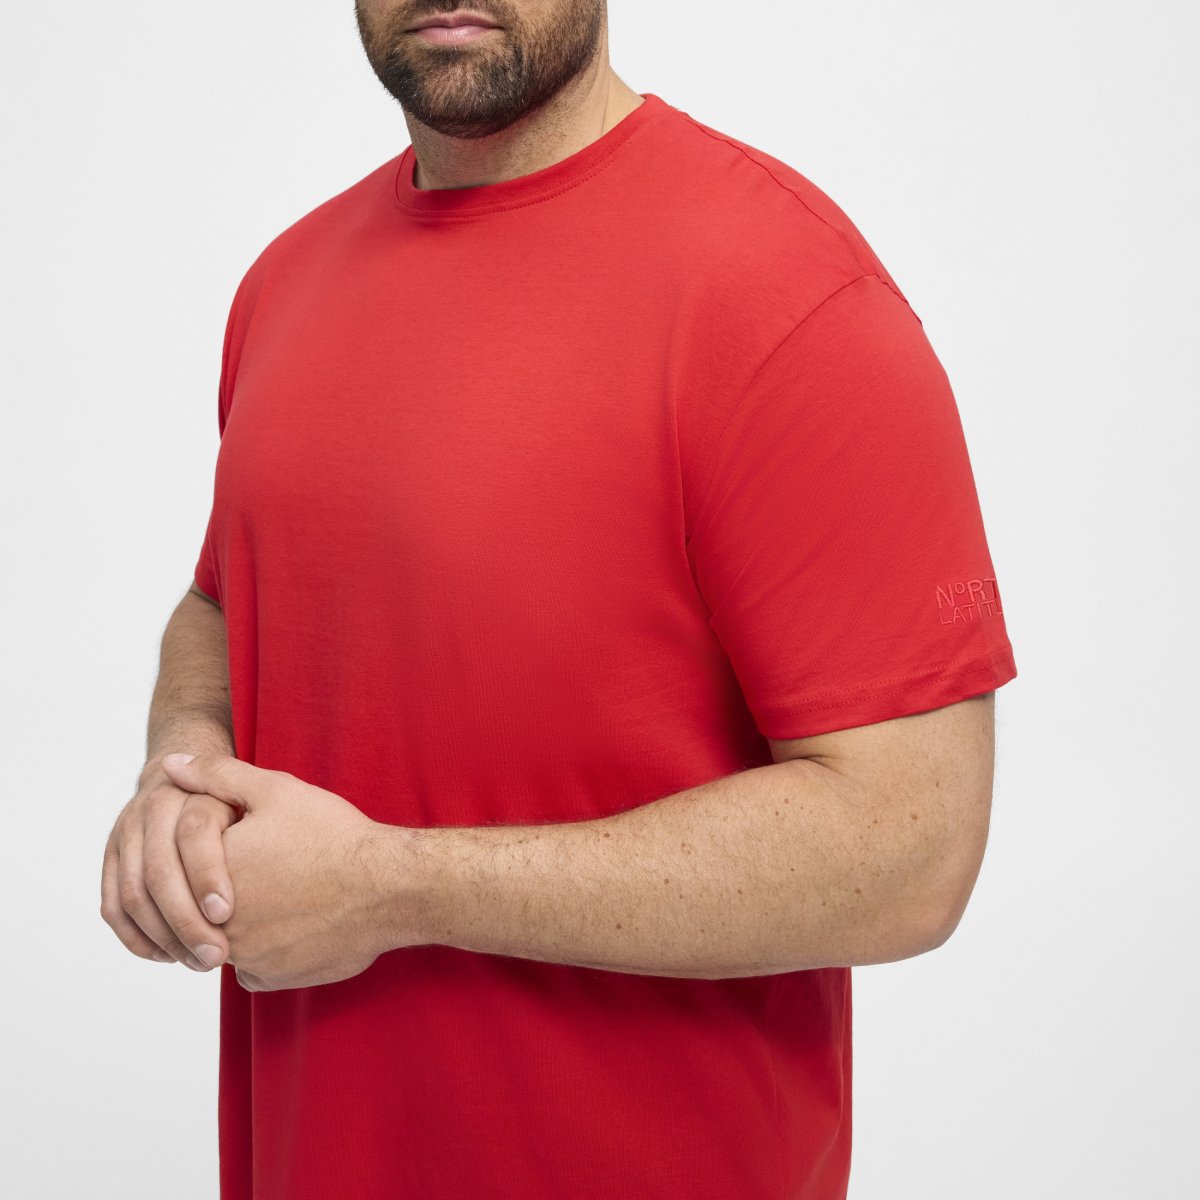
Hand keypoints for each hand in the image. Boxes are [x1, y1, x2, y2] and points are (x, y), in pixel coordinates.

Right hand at [101, 757, 238, 970]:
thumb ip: (255, 804)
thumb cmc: (233, 798)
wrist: (185, 781)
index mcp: (186, 791)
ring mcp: (125, 837)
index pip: (193, 833)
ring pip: (133, 895)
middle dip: (186, 921)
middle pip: (158, 872)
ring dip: (165, 937)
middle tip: (217, 955)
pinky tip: (170, 956)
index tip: (228, 914)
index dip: (207, 875)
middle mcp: (148, 812)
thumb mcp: (254, 791)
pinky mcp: (112, 861)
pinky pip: (113, 908)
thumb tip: (266, 837)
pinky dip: (138, 938)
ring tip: (201, 962)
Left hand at [158, 752, 414, 991]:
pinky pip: (252, 965)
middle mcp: (218, 923)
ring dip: (243, 918)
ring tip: (283, 890)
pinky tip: (294, 920)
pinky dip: (266, 947)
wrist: (387, 886)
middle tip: (267, 866)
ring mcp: (244, 956)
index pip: (185, 863)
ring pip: (225, 936)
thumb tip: (171, 764)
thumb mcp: (275, 791)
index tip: (245, 842)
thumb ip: (217, 775)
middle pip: (201, 902)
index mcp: (211, 874)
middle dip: (224, 886)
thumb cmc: (333, 836)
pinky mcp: (271, 977)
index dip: (216, 849)